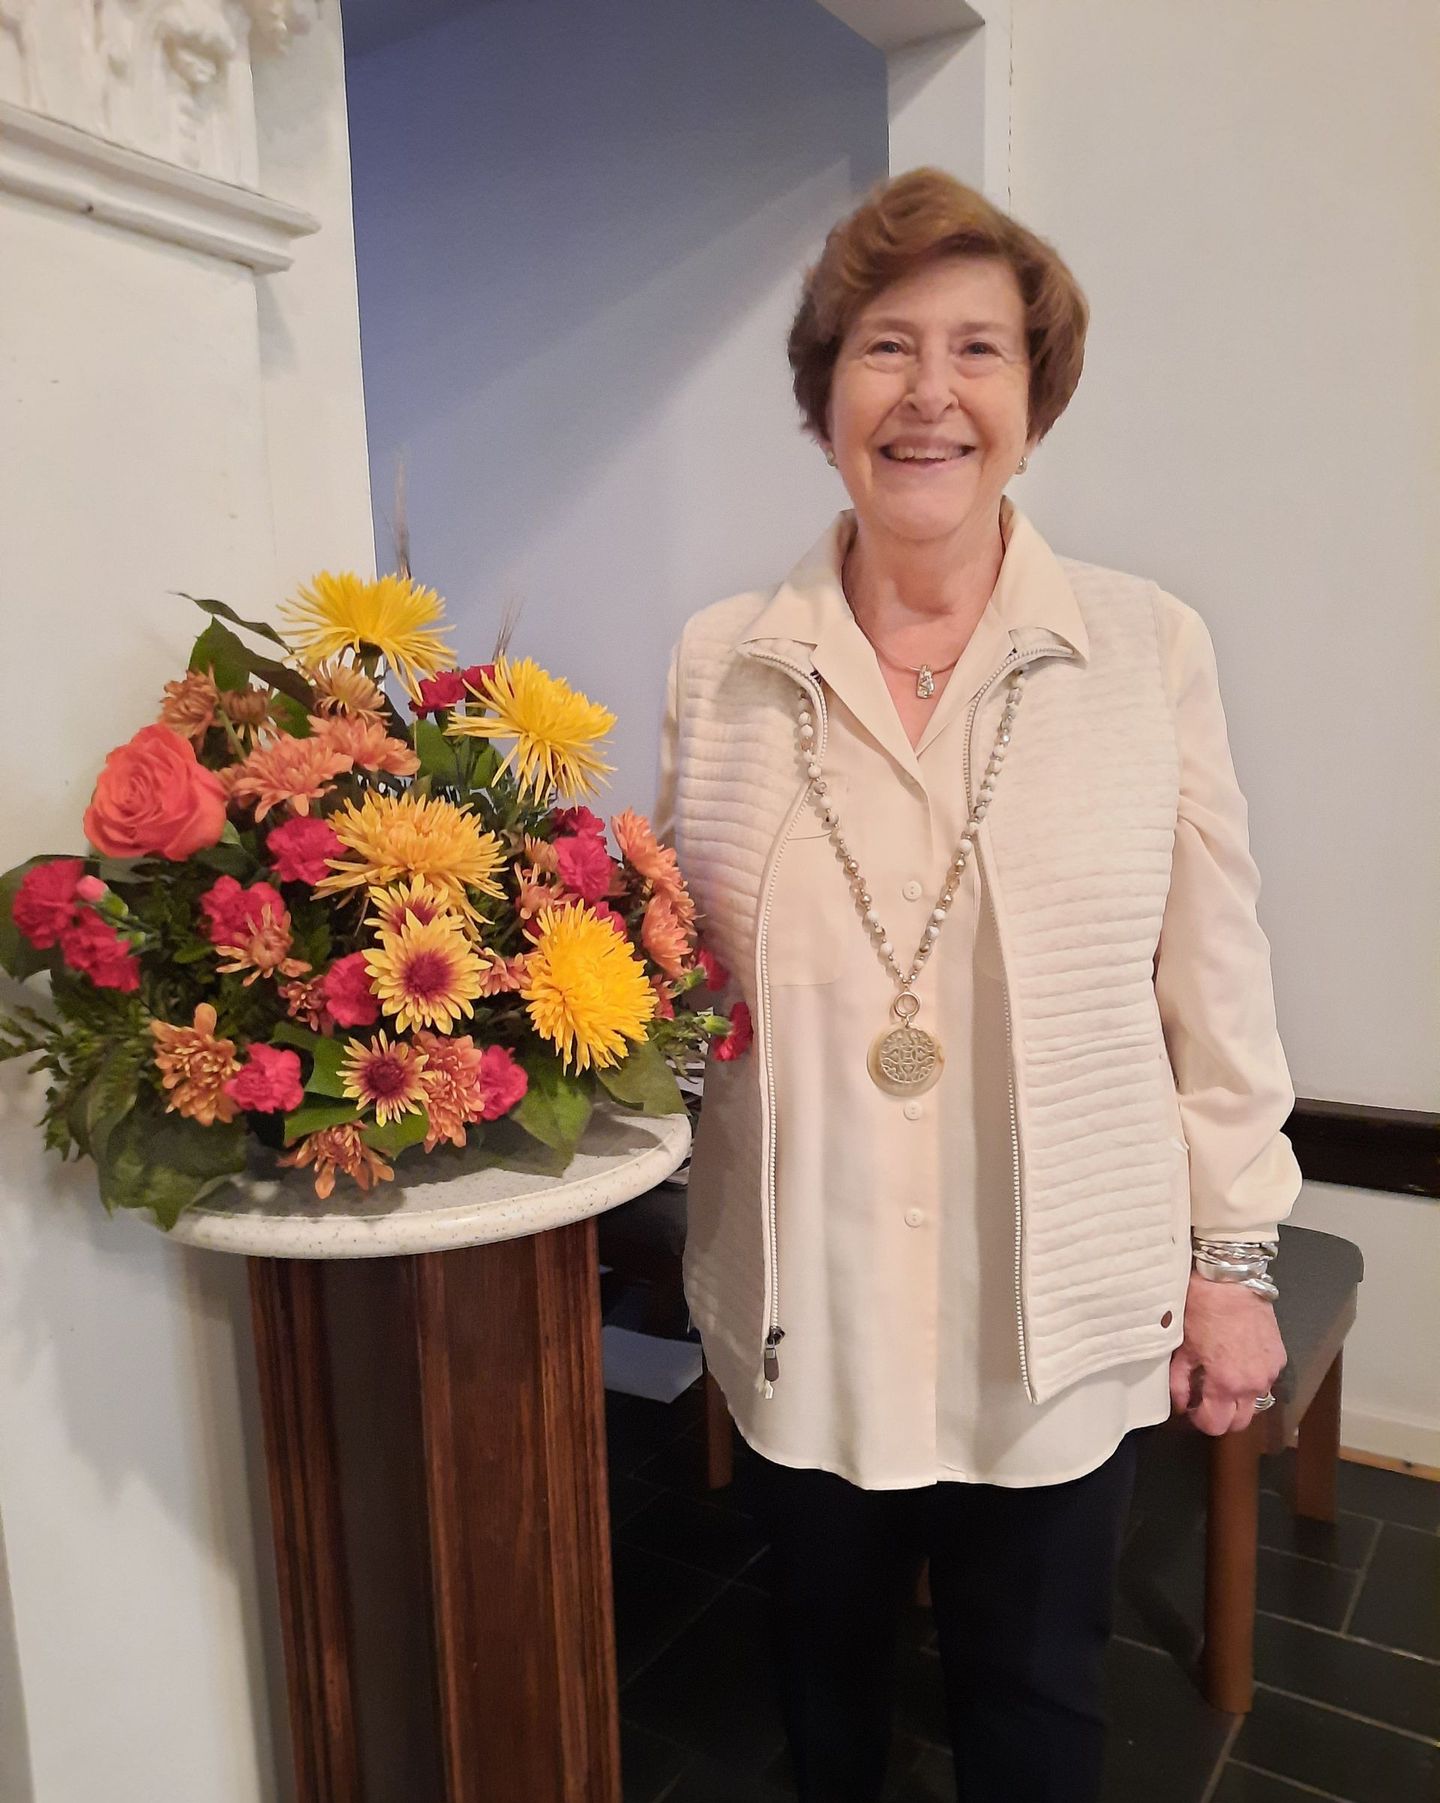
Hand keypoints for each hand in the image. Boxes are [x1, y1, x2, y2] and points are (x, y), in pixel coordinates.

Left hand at [1169, 1271, 1285, 1435]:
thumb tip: (1180, 1404)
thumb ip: (1179, 1382)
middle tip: (1207, 1399)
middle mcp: (1253, 1384)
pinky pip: (1266, 1381)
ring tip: (1222, 1377)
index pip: (1217, 1425)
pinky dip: (1252, 1379)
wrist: (1230, 1280)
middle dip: (1223, 1417)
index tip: (1192, 1409)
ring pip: (1256, 1402)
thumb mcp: (1183, 1347)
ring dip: (1239, 1399)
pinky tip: (1238, 1361)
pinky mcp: (1279, 1358)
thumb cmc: (1202, 1309)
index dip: (1201, 1421)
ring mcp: (1270, 1371)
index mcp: (1227, 1383)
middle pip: (1241, 1423)